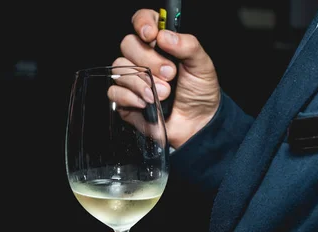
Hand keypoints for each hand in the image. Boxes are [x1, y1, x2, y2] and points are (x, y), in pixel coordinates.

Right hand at [113, 8, 220, 148]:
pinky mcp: (126, 100)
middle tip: (170, 74)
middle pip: (128, 45)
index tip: (151, 35)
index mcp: (160, 45)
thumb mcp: (202, 66)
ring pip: (120, 68)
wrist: (198, 124)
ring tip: (165, 94)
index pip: (142, 21)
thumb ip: (188, 46)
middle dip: (149, 60)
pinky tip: (147, 103)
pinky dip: (131, 97)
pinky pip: (114, 92)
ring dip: (143, 82)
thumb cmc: (200, 93)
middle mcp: (143, 58)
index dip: (142, 24)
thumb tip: (164, 35)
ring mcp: (133, 79)